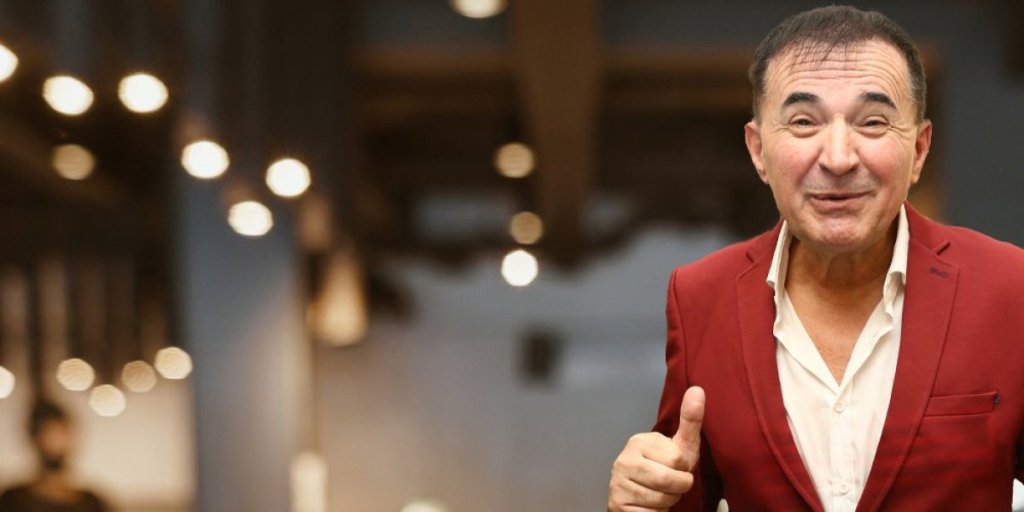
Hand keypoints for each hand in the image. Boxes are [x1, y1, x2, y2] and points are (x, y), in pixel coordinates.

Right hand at [608, 386, 705, 511]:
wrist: (636, 498)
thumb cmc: (663, 469)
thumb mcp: (680, 446)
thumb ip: (690, 420)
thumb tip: (698, 389)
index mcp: (638, 442)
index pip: (678, 460)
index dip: (684, 469)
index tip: (675, 467)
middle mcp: (623, 460)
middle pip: (671, 480)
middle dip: (678, 487)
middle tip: (672, 484)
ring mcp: (617, 484)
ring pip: (662, 500)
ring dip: (668, 502)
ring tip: (660, 494)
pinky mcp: (616, 505)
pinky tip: (650, 506)